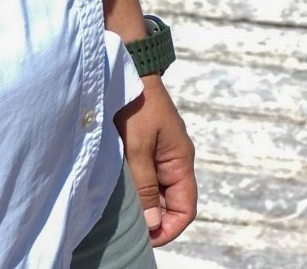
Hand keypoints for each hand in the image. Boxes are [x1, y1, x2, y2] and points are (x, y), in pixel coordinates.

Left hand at [114, 76, 195, 246]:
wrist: (130, 69)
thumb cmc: (136, 107)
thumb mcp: (138, 150)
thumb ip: (145, 187)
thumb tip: (153, 222)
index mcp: (181, 161)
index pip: (186, 208)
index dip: (169, 228)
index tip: (146, 237)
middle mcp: (175, 160)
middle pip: (171, 202)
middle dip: (154, 218)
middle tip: (128, 226)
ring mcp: (161, 154)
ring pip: (158, 191)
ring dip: (143, 203)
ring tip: (121, 209)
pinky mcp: (148, 148)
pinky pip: (148, 177)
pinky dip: (137, 189)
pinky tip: (120, 191)